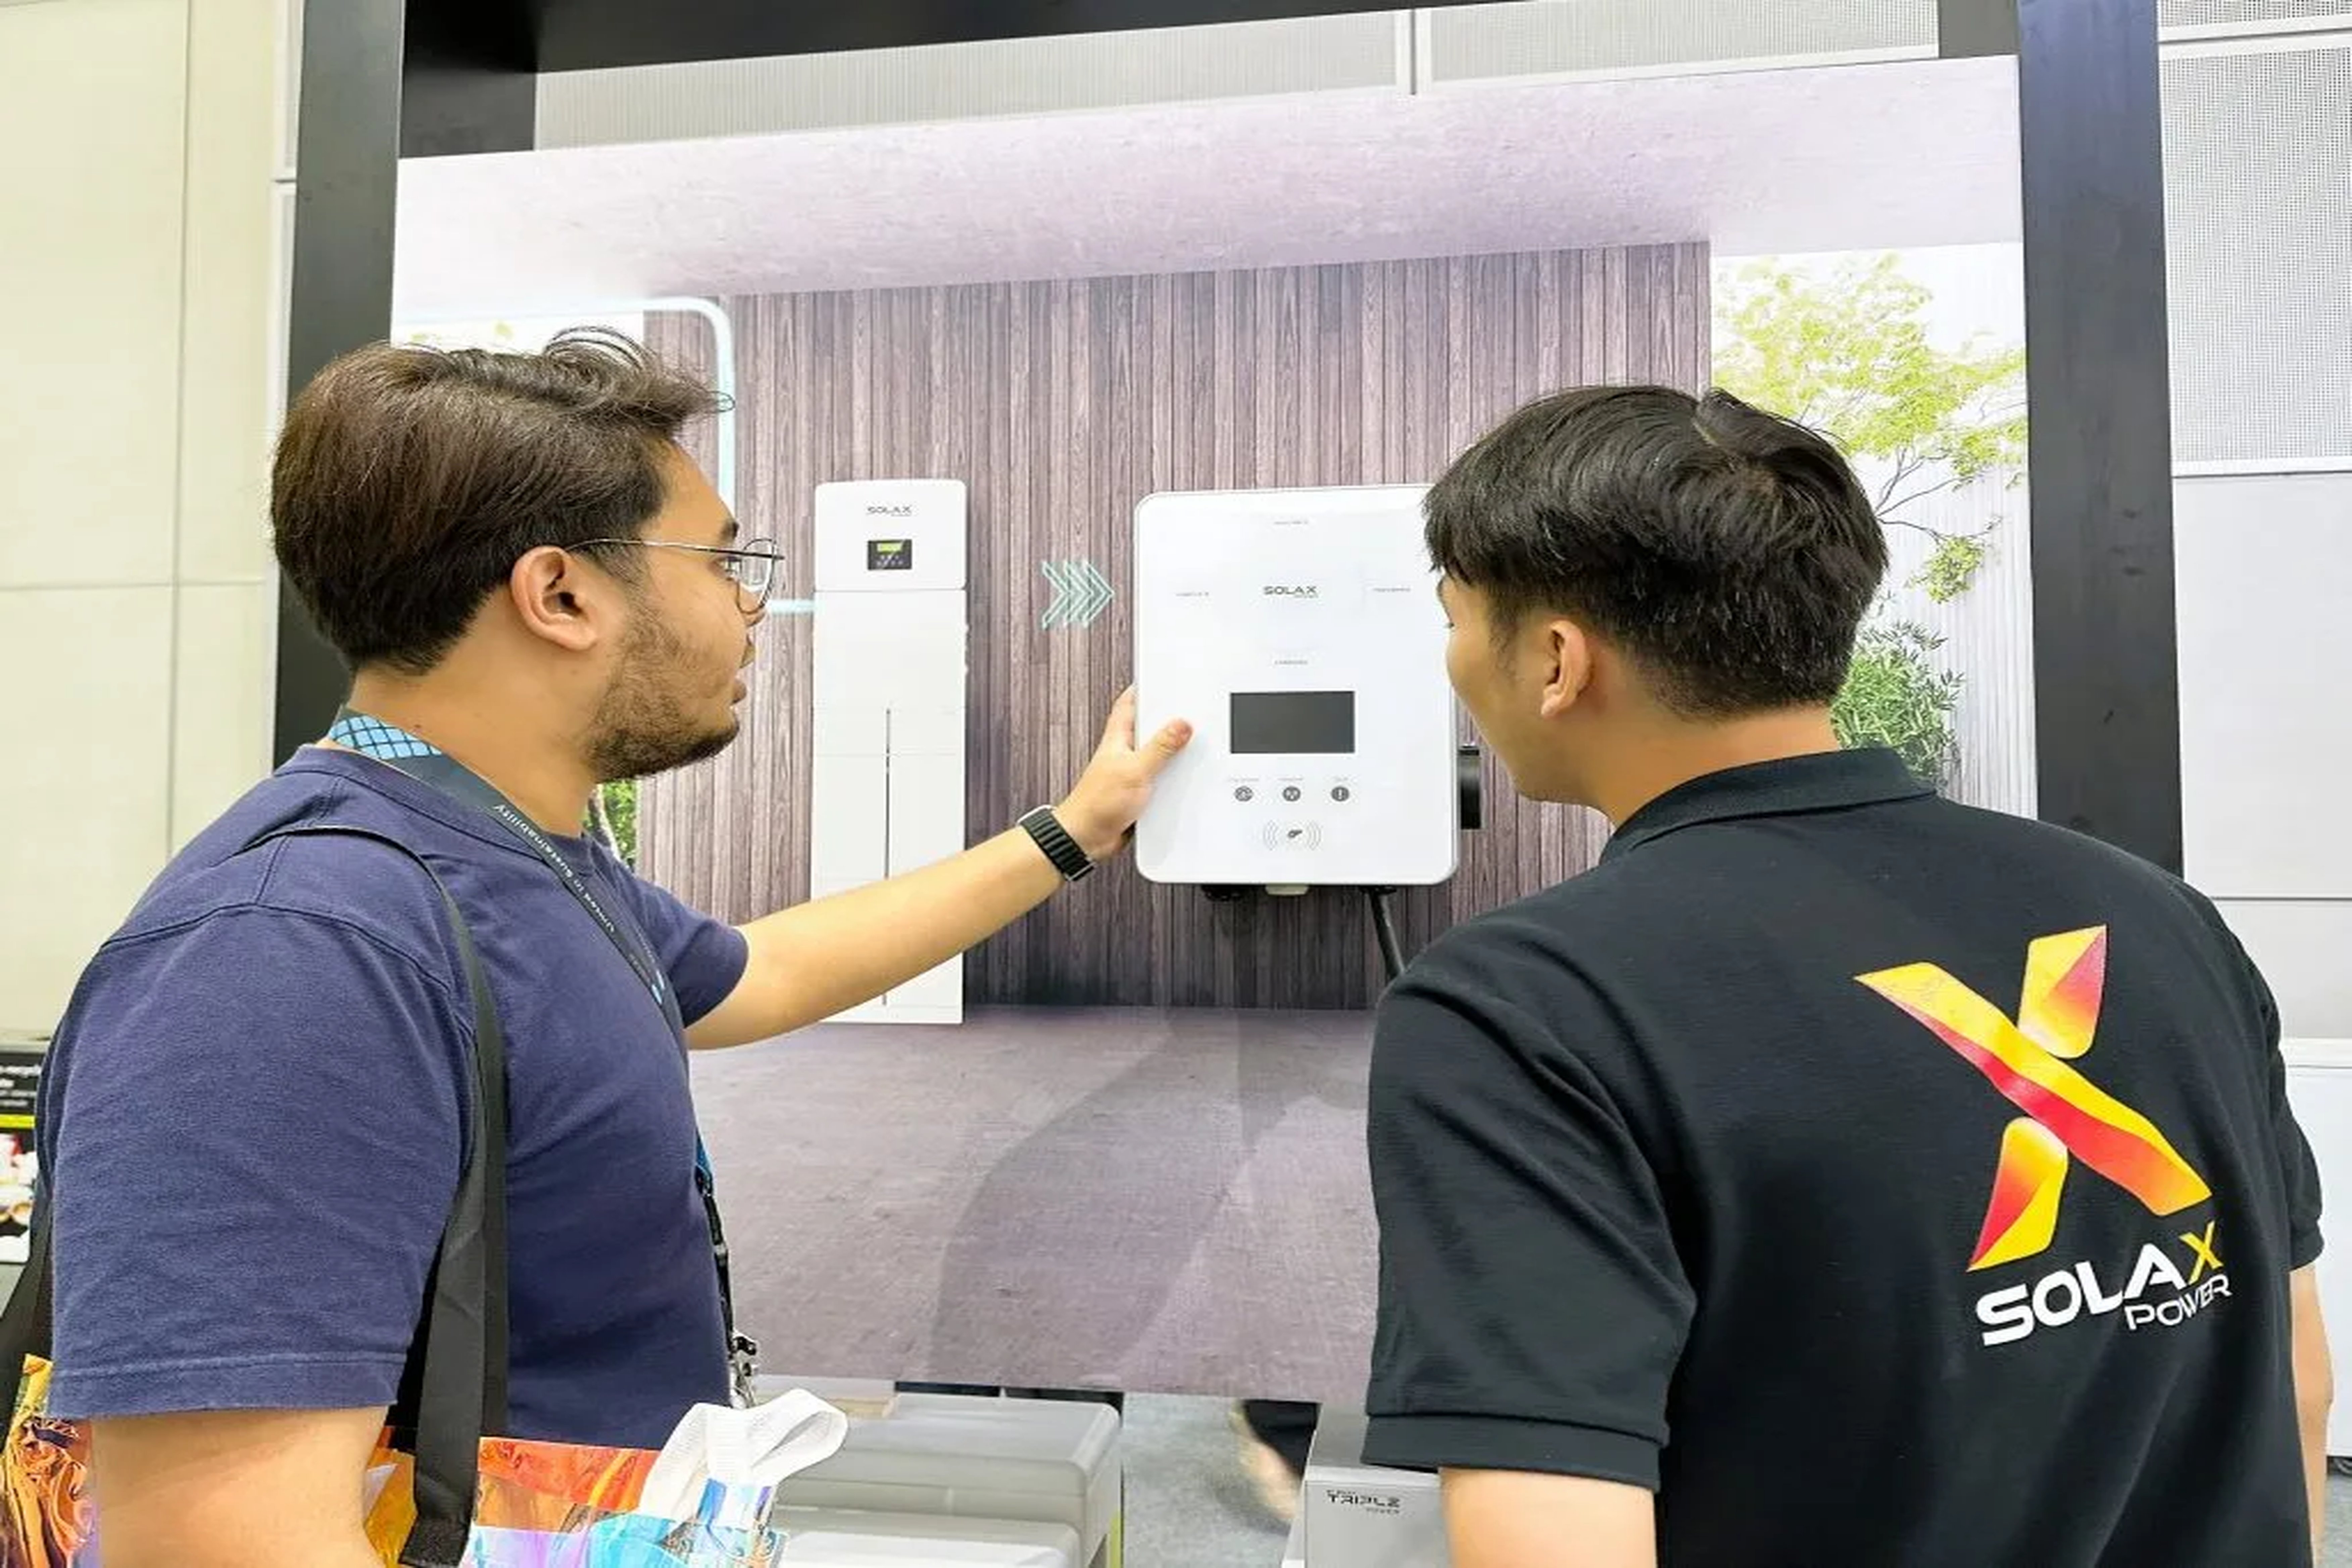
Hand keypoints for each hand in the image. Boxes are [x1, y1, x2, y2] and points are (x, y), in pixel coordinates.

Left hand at [1056, 686, 1192, 860]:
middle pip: (1146, 729)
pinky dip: (1170, 780)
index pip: (1128, 704)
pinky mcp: (1137, 794)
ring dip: (1170, 753)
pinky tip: (1180, 782)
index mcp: (1117, 739)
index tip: (1157, 678)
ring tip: (1188, 745)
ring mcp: (1130, 774)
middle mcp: (1123, 754)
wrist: (1086, 838)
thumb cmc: (1096, 804)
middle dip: (1164, 719)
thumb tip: (1181, 725)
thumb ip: (1160, 747)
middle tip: (1182, 710)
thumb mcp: (1134, 770)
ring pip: (1155, 756)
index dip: (1142, 689)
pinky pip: (1158, 780)